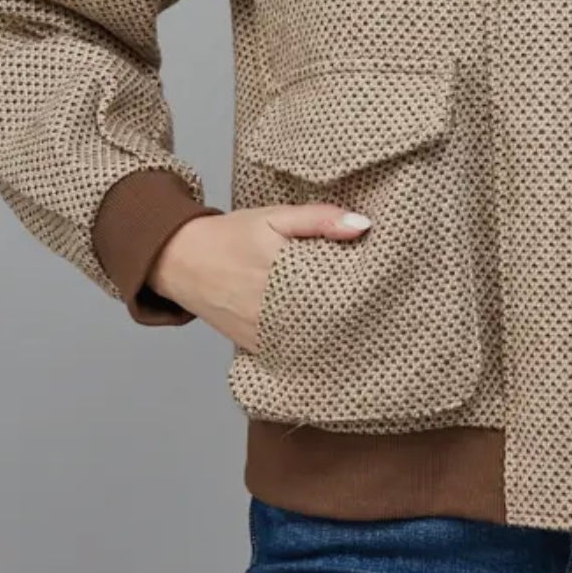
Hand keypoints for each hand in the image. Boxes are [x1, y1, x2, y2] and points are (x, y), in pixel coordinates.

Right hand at [148, 201, 372, 350]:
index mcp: (281, 267)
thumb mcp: (274, 216)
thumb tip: (363, 227)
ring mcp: (261, 331)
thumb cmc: (233, 235)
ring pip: (311, 343)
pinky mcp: (253, 346)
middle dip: (356, 320)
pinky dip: (311, 353)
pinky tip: (335, 351)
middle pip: (327, 319)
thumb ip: (318, 219)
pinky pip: (289, 356)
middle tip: (390, 320)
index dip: (364, 293)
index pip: (335, 287)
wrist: (182, 260)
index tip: (389, 293)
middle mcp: (271, 305)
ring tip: (371, 338)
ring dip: (338, 340)